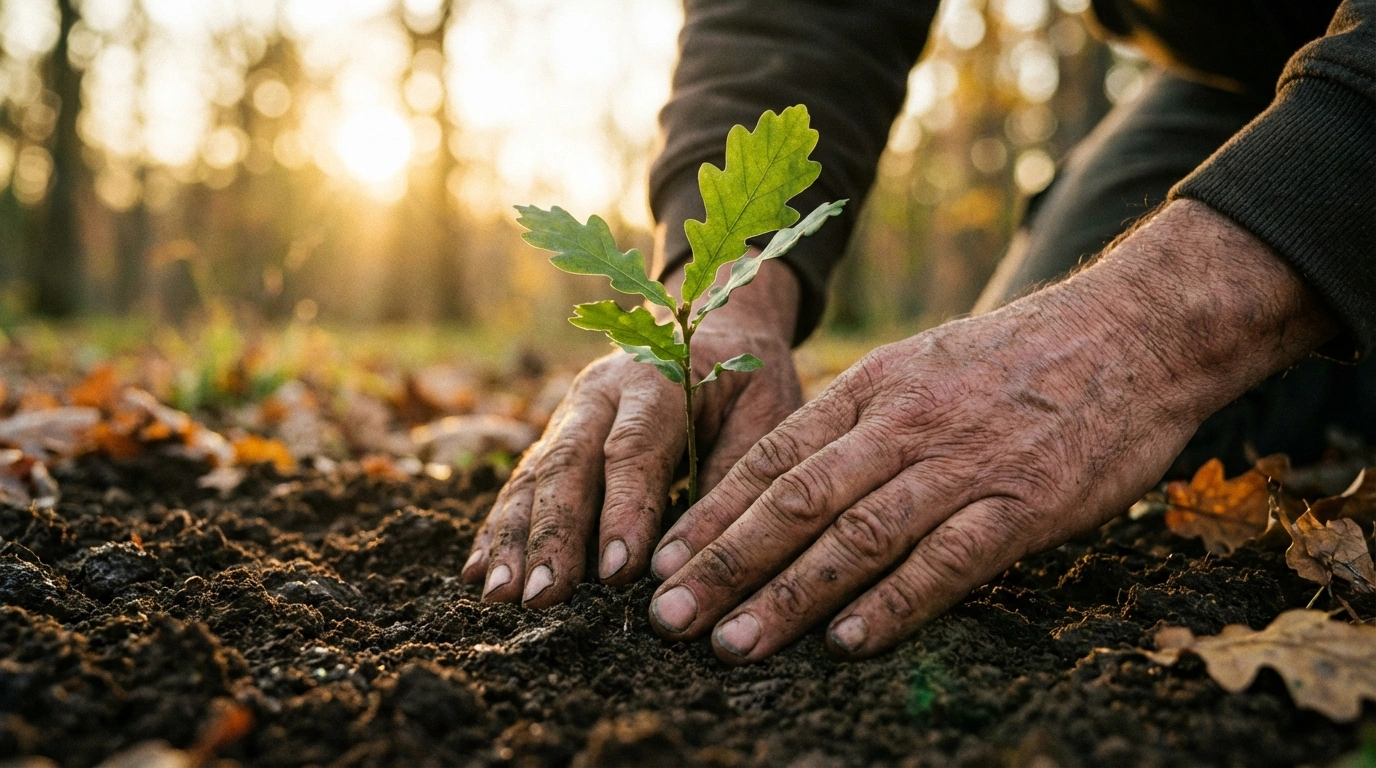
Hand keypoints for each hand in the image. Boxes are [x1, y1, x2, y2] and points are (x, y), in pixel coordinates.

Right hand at [462, 258, 803, 606]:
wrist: (714, 328)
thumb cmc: (747, 381)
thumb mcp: (766, 416)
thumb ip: (735, 479)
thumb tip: (695, 558)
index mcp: (659, 379)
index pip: (635, 447)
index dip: (623, 510)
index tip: (615, 572)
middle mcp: (602, 392)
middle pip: (569, 463)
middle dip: (552, 535)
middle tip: (541, 597)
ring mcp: (571, 413)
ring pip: (535, 474)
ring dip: (515, 538)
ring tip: (500, 594)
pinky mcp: (556, 436)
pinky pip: (521, 482)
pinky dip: (500, 527)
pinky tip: (479, 571)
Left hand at [646, 200, 1339, 662]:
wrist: (1134, 330)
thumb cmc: (1020, 357)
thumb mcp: (921, 364)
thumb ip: (859, 419)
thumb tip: (790, 474)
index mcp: (873, 388)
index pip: (772, 456)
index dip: (712, 513)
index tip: (663, 559)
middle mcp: (904, 423)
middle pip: (795, 501)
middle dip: (724, 564)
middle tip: (668, 616)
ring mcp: (963, 463)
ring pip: (856, 536)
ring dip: (788, 595)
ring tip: (733, 643)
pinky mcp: (1024, 502)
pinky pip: (947, 559)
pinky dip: (894, 603)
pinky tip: (848, 642)